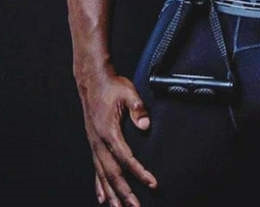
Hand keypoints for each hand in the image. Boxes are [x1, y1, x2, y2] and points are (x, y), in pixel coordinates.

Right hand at [76, 70, 157, 205]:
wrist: (92, 80)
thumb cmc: (111, 86)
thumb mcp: (128, 92)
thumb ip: (137, 108)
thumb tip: (145, 125)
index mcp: (109, 131)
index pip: (126, 158)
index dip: (139, 172)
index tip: (152, 183)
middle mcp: (99, 142)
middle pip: (113, 174)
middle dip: (125, 193)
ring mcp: (94, 144)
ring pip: (103, 176)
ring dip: (112, 195)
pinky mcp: (93, 144)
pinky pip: (96, 170)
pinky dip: (99, 186)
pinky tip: (102, 198)